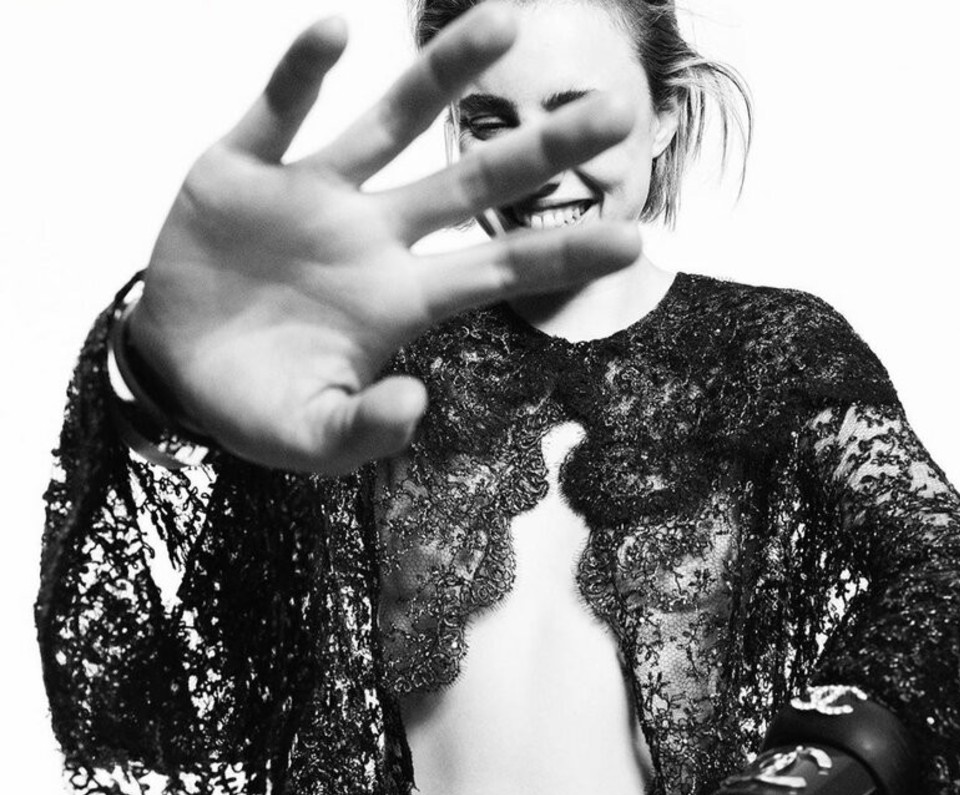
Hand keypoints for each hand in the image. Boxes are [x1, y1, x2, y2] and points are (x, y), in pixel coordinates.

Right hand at [127, 3, 640, 474]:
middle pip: (471, 183)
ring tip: (505, 20)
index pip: (497, 268)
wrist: (175, 370)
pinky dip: (302, 71)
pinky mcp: (244, 169)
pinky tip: (335, 30)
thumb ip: (364, 430)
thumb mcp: (309, 438)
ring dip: (443, 73)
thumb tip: (417, 402)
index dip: (564, 252)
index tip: (633, 235)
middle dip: (542, 148)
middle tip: (615, 109)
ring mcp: (313, 196)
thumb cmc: (258, 407)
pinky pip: (280, 110)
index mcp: (397, 302)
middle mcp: (371, 238)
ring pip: (390, 121)